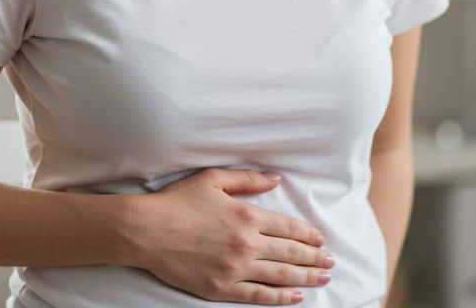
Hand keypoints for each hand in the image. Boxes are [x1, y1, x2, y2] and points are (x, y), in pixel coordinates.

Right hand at [123, 168, 335, 303]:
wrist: (145, 231)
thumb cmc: (176, 202)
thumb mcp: (213, 180)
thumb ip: (248, 180)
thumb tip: (276, 179)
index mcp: (247, 215)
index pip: (288, 227)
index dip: (308, 235)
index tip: (321, 240)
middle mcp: (246, 243)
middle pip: (290, 253)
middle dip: (315, 258)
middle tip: (331, 263)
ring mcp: (234, 268)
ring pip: (280, 275)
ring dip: (306, 278)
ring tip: (323, 280)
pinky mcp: (221, 288)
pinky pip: (258, 295)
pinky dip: (280, 298)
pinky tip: (296, 298)